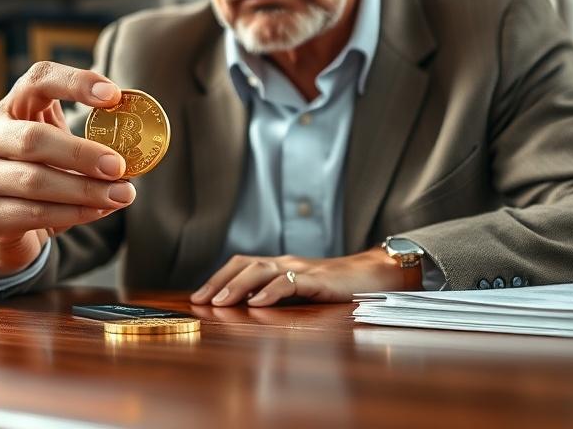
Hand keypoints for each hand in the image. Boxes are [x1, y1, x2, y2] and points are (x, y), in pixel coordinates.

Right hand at [0, 61, 134, 280]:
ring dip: (86, 190)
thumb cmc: (43, 172)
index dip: (75, 83)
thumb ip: (89, 139)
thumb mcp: (60, 146)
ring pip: (36, 181)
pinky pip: (36, 213)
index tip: (114, 95)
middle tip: (119, 166)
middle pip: (33, 138)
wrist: (4, 224)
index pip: (38, 80)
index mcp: (10, 107)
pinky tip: (100, 210)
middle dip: (82, 153)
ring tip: (123, 194)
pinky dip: (74, 213)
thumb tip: (136, 149)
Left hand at [188, 248, 421, 306]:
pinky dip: (272, 291)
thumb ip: (277, 296)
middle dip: (219, 282)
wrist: (374, 275)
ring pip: (262, 270)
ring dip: (238, 286)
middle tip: (200, 300)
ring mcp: (302, 269)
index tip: (198, 297)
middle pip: (245, 264)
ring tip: (221, 302)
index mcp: (280, 265)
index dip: (218, 278)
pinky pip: (291, 282)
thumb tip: (246, 310)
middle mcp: (286, 262)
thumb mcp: (301, 291)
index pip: (241, 264)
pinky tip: (258, 303)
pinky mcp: (319, 280)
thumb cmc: (336, 287)